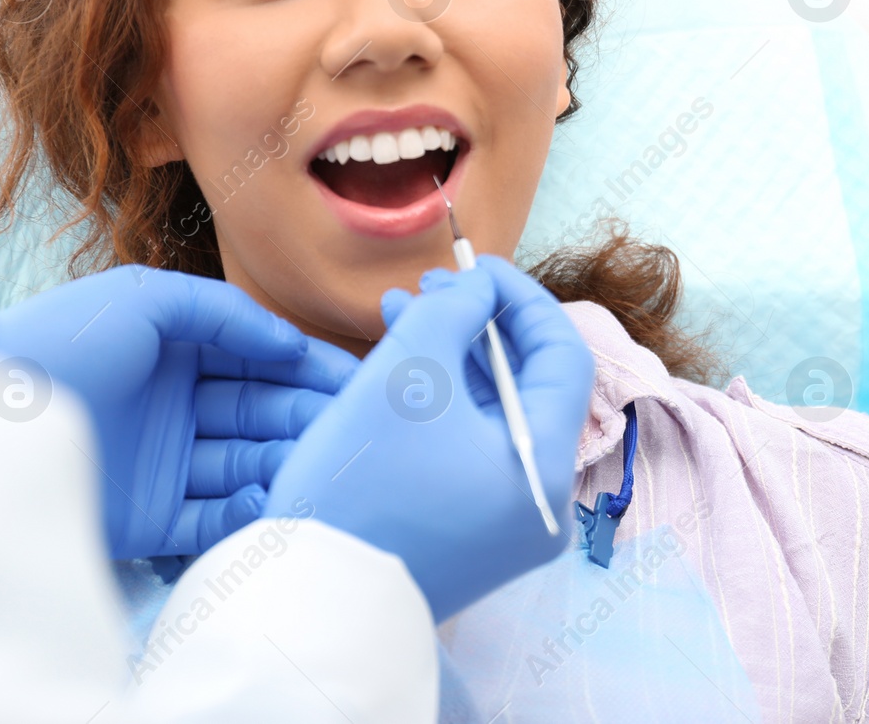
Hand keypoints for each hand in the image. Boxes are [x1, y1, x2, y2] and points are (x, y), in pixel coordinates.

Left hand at [0, 266, 354, 558]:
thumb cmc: (62, 344)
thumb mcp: (145, 299)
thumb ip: (228, 314)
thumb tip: (293, 344)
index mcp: (178, 351)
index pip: (262, 360)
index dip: (312, 370)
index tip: (361, 384)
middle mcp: (178, 406)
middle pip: (263, 413)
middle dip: (311, 419)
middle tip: (355, 430)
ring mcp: (166, 464)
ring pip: (248, 465)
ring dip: (288, 464)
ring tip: (322, 466)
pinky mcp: (149, 520)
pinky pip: (213, 520)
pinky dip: (247, 512)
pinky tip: (272, 497)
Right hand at [263, 255, 594, 621]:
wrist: (306, 604)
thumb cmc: (356, 487)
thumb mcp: (403, 376)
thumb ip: (452, 313)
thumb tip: (481, 291)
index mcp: (545, 467)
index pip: (561, 356)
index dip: (520, 299)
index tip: (474, 266)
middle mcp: (543, 502)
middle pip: (530, 386)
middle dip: (480, 325)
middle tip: (431, 287)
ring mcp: (509, 525)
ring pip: (495, 416)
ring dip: (455, 359)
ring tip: (401, 311)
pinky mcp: (473, 536)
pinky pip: (472, 452)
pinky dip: (444, 406)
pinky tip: (400, 364)